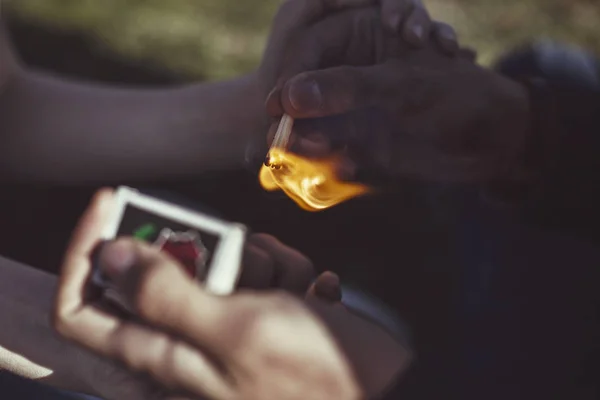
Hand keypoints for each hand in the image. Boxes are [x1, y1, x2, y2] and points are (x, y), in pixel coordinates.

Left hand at [53, 189, 407, 399]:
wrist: (382, 388)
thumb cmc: (318, 378)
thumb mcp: (240, 331)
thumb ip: (167, 298)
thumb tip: (110, 256)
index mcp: (163, 357)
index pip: (82, 307)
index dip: (87, 249)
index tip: (112, 201)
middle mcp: (189, 346)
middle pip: (165, 271)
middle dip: (211, 250)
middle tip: (247, 261)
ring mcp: (229, 331)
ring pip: (221, 264)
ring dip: (262, 263)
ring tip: (293, 290)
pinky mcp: (263, 319)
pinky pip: (261, 274)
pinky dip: (290, 274)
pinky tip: (314, 296)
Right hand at [248, 0, 457, 163]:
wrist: (490, 141)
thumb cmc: (455, 96)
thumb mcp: (399, 85)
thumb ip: (345, 87)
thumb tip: (289, 97)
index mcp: (362, 34)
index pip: (309, 49)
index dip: (288, 78)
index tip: (274, 106)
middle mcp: (352, 67)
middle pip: (303, 86)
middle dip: (291, 114)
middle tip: (276, 140)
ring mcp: (353, 103)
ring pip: (310, 118)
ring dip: (303, 138)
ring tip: (303, 158)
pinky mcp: (357, 134)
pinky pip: (327, 144)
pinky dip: (324, 157)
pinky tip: (337, 165)